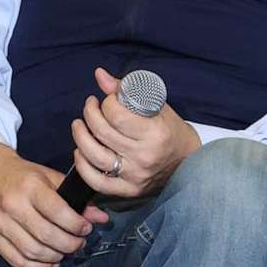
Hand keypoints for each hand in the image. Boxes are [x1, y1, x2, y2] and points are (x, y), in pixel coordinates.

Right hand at [0, 141, 107, 266]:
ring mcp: (0, 222)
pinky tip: (49, 262)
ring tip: (64, 251)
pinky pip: (16, 260)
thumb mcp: (51, 178)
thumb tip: (101, 219)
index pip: (58, 213)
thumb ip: (76, 199)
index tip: (85, 228)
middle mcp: (12, 204)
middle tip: (78, 242)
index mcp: (30, 186)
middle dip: (70, 244)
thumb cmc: (23, 176)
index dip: (77, 226)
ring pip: (33, 251)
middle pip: (47, 236)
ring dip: (55, 257)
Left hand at [68, 67, 200, 200]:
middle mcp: (144, 156)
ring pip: (95, 156)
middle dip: (90, 114)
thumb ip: (127, 90)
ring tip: (79, 125)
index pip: (116, 115)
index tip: (106, 100)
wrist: (187, 163)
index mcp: (155, 133)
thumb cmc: (171, 131)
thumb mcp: (156, 105)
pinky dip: (83, 167)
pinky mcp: (128, 190)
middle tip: (90, 106)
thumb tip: (100, 75)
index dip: (105, 103)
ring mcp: (135, 176)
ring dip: (80, 137)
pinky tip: (80, 152)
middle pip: (102, 133)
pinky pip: (96, 182)